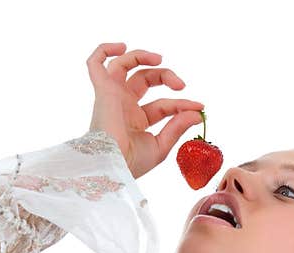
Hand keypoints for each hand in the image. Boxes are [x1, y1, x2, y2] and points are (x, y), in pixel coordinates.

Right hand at [86, 42, 205, 179]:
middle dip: (165, 76)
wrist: (112, 165)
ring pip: (123, 65)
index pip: (163, 104)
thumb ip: (177, 127)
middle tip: (180, 85)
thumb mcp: (161, 146)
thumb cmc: (131, 163)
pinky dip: (104, 50)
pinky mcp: (103, 91)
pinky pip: (95, 64)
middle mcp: (123, 106)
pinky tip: (121, 47)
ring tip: (158, 59)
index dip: (182, 103)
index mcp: (136, 120)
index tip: (199, 107)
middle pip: (145, 78)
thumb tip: (196, 113)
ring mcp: (112, 96)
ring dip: (141, 56)